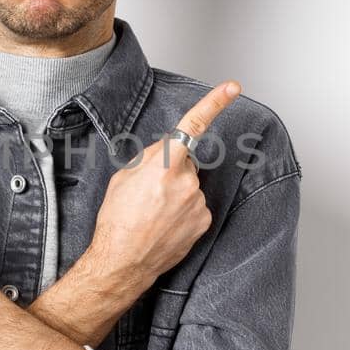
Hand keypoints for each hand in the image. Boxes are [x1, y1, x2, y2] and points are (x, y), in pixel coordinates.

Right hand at [89, 80, 240, 286]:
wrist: (123, 261)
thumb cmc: (117, 220)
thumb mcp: (124, 177)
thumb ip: (150, 158)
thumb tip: (167, 150)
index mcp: (163, 165)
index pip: (192, 126)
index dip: (214, 103)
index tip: (233, 87)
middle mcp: (186, 182)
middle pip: (186, 163)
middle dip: (171, 170)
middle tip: (148, 193)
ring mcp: (198, 203)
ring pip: (191, 185)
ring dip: (176, 193)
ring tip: (153, 212)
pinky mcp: (204, 221)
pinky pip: (196, 205)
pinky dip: (183, 210)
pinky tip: (165, 223)